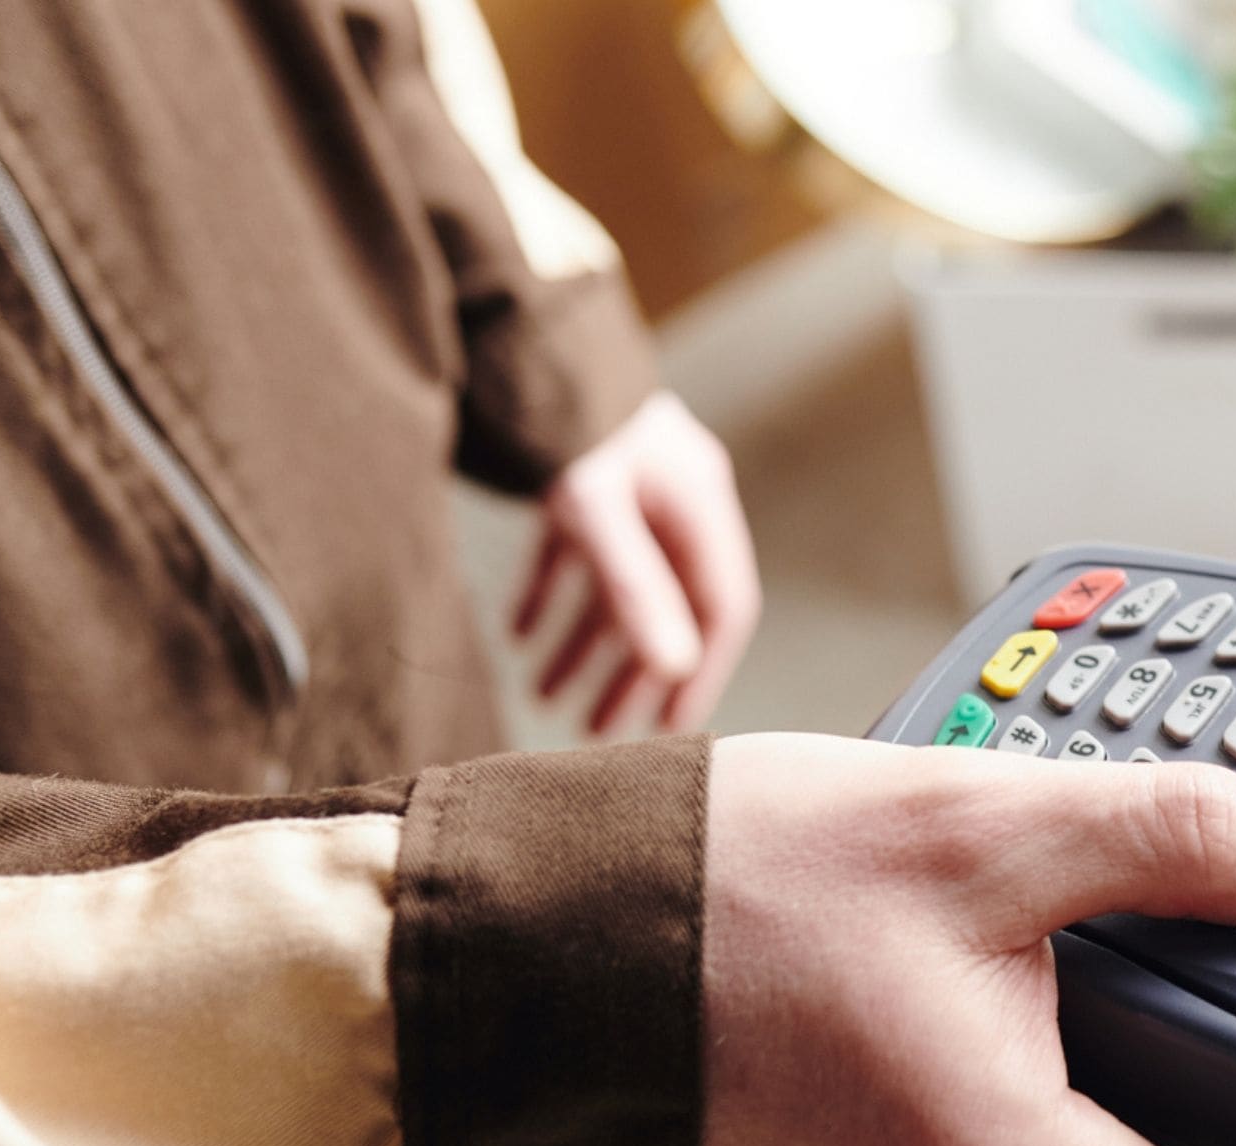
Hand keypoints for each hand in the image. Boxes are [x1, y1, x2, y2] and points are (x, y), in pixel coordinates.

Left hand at [514, 392, 760, 735]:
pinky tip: (519, 634)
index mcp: (698, 506)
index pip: (720, 608)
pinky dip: (554, 595)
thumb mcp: (598, 506)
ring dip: (586, 643)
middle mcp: (673, 501)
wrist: (515, 324)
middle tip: (599, 732)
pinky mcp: (585, 480)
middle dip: (632, 672)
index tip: (671, 729)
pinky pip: (579, 554)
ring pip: (619, 585)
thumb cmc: (567, 412)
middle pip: (668, 605)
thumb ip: (635, 586)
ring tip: (547, 697)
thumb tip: (674, 668)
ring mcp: (631, 491)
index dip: (700, 672)